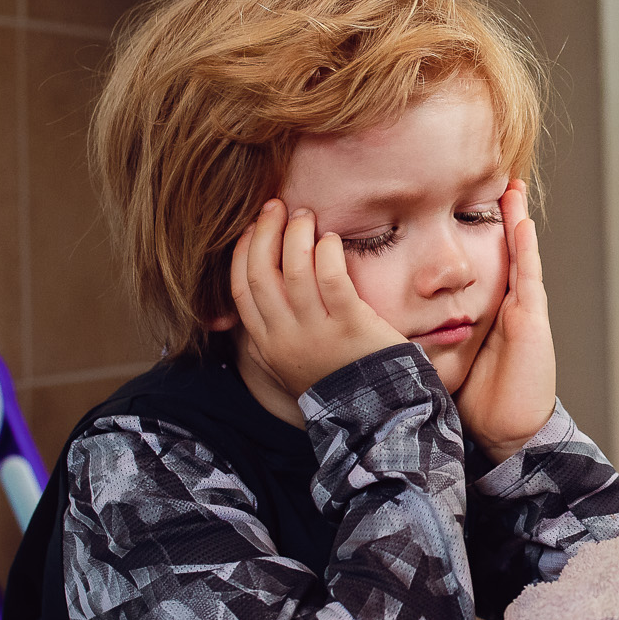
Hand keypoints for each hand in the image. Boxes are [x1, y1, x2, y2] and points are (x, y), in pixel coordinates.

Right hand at [230, 199, 403, 398]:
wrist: (377, 412)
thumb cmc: (339, 378)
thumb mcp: (294, 363)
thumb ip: (275, 332)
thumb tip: (257, 293)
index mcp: (268, 345)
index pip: (241, 291)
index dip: (242, 253)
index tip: (250, 229)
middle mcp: (286, 338)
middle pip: (260, 275)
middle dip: (263, 234)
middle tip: (274, 207)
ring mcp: (317, 333)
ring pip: (293, 272)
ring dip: (296, 235)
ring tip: (305, 215)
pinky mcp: (351, 326)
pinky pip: (330, 280)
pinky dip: (326, 254)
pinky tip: (331, 240)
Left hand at [454, 179, 555, 459]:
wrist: (507, 431)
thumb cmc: (479, 400)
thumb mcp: (448, 359)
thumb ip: (432, 338)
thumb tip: (391, 325)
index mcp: (488, 315)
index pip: (480, 268)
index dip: (471, 240)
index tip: (459, 209)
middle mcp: (507, 307)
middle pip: (503, 254)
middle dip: (502, 219)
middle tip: (497, 182)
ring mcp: (523, 311)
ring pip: (520, 257)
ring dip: (518, 222)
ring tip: (513, 189)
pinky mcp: (533, 320)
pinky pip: (529, 277)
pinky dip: (527, 249)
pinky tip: (522, 223)